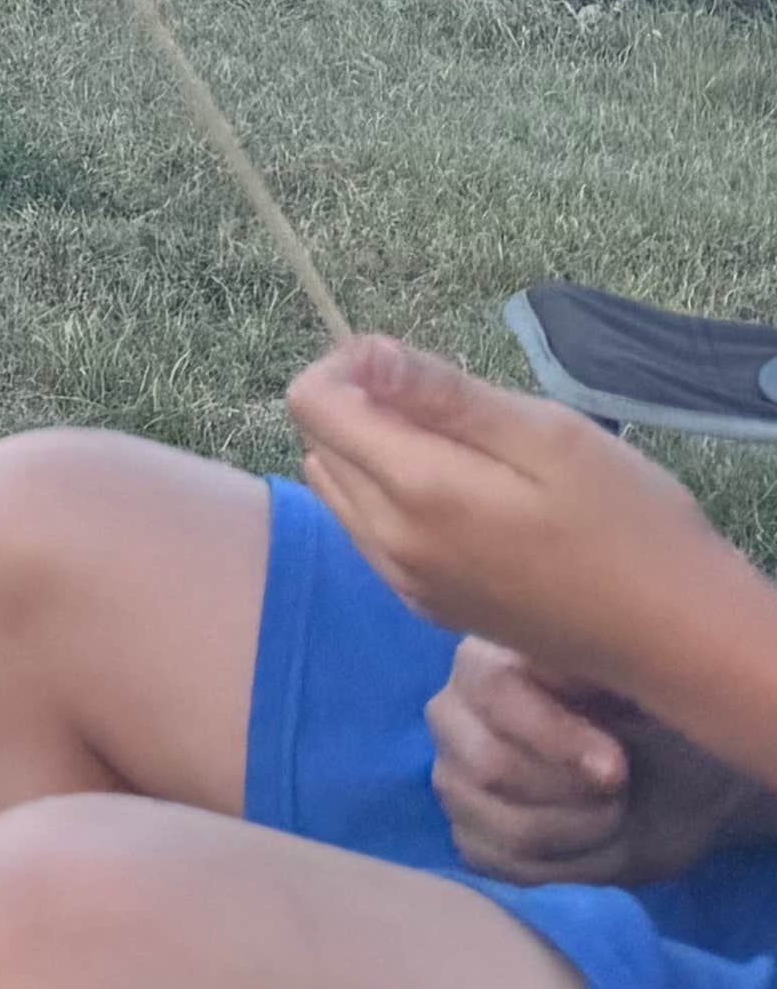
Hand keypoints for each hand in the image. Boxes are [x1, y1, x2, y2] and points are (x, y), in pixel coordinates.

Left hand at [292, 332, 742, 704]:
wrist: (676, 637)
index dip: (347, 367)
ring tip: (465, 450)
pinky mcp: (426, 608)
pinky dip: (388, 499)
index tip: (411, 365)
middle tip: (451, 406)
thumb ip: (444, 395)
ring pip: (338, 491)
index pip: (312, 404)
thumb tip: (362, 351)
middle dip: (360, 406)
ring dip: (372, 453)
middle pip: (320, 444)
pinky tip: (463, 497)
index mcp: (414, 491)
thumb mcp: (549, 436)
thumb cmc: (629, 524)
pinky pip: (369, 535)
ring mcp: (404, 583)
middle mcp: (388, 543)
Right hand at [431, 634, 765, 885]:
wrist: (681, 785)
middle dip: (577, 794)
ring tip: (617, 814)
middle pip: (490, 769)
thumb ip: (601, 670)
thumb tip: (568, 675)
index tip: (616, 769)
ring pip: (510, 829)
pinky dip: (573, 869)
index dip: (554, 737)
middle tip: (623, 789)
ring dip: (587, 832)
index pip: (491, 691)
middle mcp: (452, 715)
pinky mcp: (470, 837)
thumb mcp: (644, 686)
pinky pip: (512, 870)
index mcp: (486, 661)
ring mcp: (452, 780)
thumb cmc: (660, 724)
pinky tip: (596, 842)